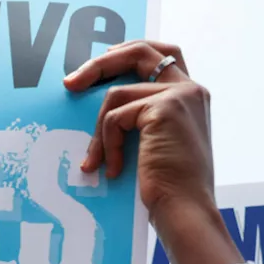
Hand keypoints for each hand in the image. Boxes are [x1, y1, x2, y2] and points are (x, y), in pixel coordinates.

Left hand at [64, 41, 214, 225]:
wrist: (184, 211)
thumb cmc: (169, 189)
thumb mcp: (159, 144)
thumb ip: (144, 118)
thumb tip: (104, 109)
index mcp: (192, 96)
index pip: (163, 54)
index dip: (128, 53)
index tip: (100, 65)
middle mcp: (191, 90)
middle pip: (139, 52)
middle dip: (101, 64)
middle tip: (70, 83)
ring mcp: (180, 96)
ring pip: (117, 95)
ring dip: (99, 132)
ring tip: (95, 162)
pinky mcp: (165, 108)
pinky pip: (115, 118)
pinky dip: (106, 145)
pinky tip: (111, 169)